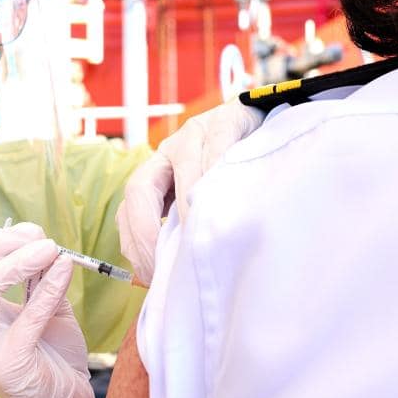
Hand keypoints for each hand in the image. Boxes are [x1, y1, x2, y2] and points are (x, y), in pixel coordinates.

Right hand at [0, 198, 95, 397]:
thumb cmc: (50, 355)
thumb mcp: (41, 305)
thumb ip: (33, 276)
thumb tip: (35, 237)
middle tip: (36, 234)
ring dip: (17, 261)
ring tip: (50, 249)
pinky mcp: (7, 366)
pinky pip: (24, 318)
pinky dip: (47, 287)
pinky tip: (64, 268)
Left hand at [117, 100, 263, 284]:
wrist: (268, 126)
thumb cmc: (235, 175)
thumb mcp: (203, 201)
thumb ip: (184, 228)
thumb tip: (168, 276)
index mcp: (156, 175)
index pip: (129, 209)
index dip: (135, 243)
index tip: (150, 275)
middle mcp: (167, 153)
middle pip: (139, 187)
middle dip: (146, 229)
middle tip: (165, 265)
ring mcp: (195, 133)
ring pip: (181, 166)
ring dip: (186, 206)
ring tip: (196, 239)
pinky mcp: (225, 120)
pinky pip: (217, 145)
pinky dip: (216, 171)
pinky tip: (224, 200)